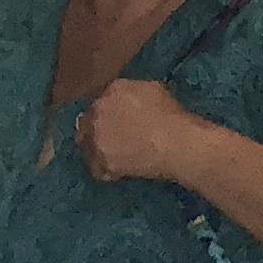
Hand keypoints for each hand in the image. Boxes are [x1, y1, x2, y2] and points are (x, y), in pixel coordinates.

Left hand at [76, 78, 209, 188]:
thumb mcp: (154, 90)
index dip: (106, 113)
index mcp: (113, 89)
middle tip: (110, 141)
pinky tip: (117, 172)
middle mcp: (98, 110)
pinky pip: (97, 169)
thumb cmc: (172, 115)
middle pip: (86, 122)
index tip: (114, 122)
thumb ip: (133, 91)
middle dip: (96, 130)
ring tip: (112, 158)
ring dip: (96, 151)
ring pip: (86, 146)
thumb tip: (129, 99)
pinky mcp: (102, 160)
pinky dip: (105, 172)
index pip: (100, 101)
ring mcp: (97, 137)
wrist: (176, 142)